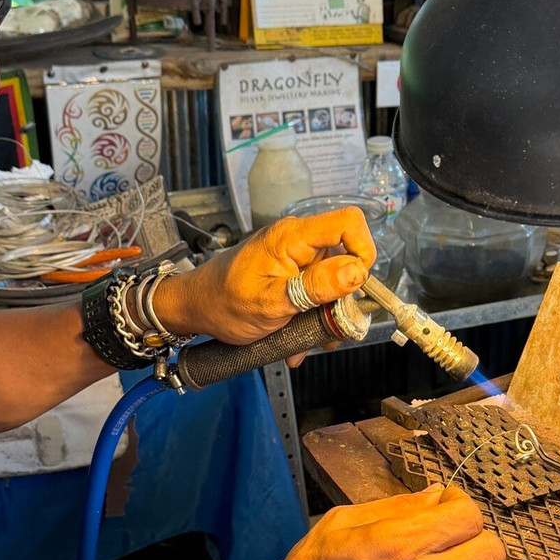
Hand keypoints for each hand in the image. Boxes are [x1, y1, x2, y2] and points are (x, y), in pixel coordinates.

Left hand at [158, 207, 376, 344]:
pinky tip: (300, 335)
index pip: (348, 222)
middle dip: (344, 295)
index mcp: (292, 237)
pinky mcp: (294, 272)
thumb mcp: (271, 302)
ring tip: (310, 337)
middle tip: (330, 325)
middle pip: (346, 256)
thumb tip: (356, 271)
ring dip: (328, 312)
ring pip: (335, 279)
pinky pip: (318, 290)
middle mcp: (298, 241)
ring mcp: (297, 256)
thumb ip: (315, 287)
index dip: (363, 251)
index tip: (356, 286)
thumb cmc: (223, 303)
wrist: (196, 307)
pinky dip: (315, 315)